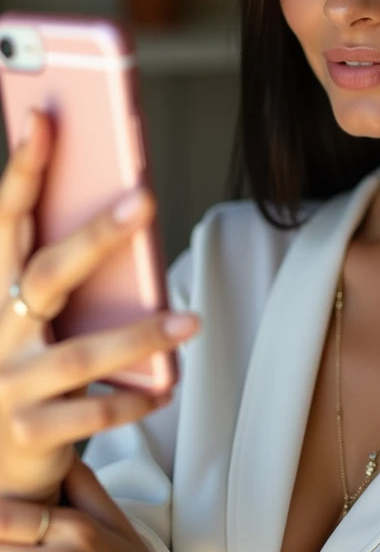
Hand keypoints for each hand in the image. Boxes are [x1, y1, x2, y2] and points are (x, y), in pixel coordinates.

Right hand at [0, 107, 200, 501]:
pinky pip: (92, 414)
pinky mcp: (30, 432)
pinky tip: (166, 388)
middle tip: (146, 198)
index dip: (22, 170)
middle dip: (95, 234)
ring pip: (79, 354)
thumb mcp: (32, 316)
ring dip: (139, 334)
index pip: (7, 220)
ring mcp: (9, 385)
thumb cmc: (25, 368)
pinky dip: (133, 400)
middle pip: (46, 275)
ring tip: (190, 320)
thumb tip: (126, 211)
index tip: (44, 119)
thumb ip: (64, 274)